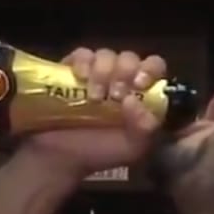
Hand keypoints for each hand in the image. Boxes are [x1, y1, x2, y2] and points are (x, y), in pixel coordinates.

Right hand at [23, 48, 167, 175]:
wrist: (59, 159)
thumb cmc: (98, 153)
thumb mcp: (132, 149)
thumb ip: (145, 128)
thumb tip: (134, 100)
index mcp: (138, 94)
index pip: (153, 67)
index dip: (150, 69)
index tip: (139, 84)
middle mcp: (118, 79)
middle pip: (128, 58)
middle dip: (125, 72)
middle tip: (115, 96)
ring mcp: (93, 73)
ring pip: (105, 55)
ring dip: (103, 71)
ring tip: (95, 97)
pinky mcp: (70, 71)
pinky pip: (80, 54)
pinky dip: (83, 62)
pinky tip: (80, 76)